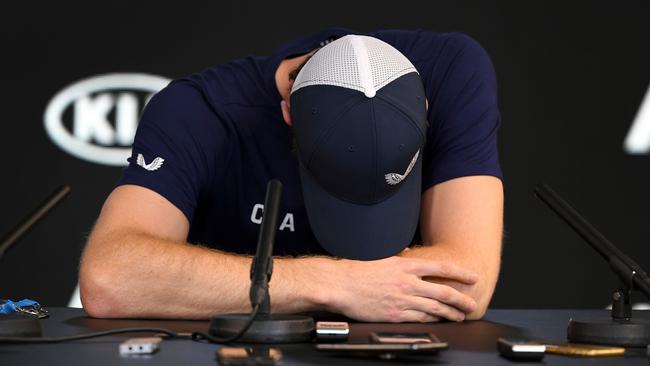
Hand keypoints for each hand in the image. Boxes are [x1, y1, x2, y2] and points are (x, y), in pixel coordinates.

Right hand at [330, 256, 477, 321]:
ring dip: (451, 312)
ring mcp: (402, 300)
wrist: (340, 284)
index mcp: (405, 265)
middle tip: (472, 303)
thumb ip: (402, 262)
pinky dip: (433, 319)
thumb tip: (412, 259)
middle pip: (444, 291)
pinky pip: (420, 318)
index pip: (441, 268)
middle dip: (462, 298)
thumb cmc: (357, 271)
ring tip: (460, 315)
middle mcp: (407, 282)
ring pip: (435, 308)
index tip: (473, 277)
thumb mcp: (384, 258)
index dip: (461, 273)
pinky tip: (440, 320)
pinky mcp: (395, 314)